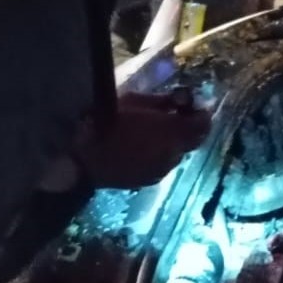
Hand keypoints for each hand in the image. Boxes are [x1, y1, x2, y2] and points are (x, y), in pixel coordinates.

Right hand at [76, 93, 211, 188]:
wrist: (79, 158)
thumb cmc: (103, 120)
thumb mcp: (133, 101)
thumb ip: (162, 101)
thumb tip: (180, 100)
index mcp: (168, 130)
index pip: (202, 124)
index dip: (201, 114)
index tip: (194, 104)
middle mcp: (172, 154)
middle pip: (192, 141)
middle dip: (187, 128)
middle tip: (175, 115)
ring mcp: (161, 170)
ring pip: (178, 154)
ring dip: (173, 143)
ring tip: (154, 131)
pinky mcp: (149, 181)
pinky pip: (163, 165)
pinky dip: (160, 155)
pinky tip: (143, 148)